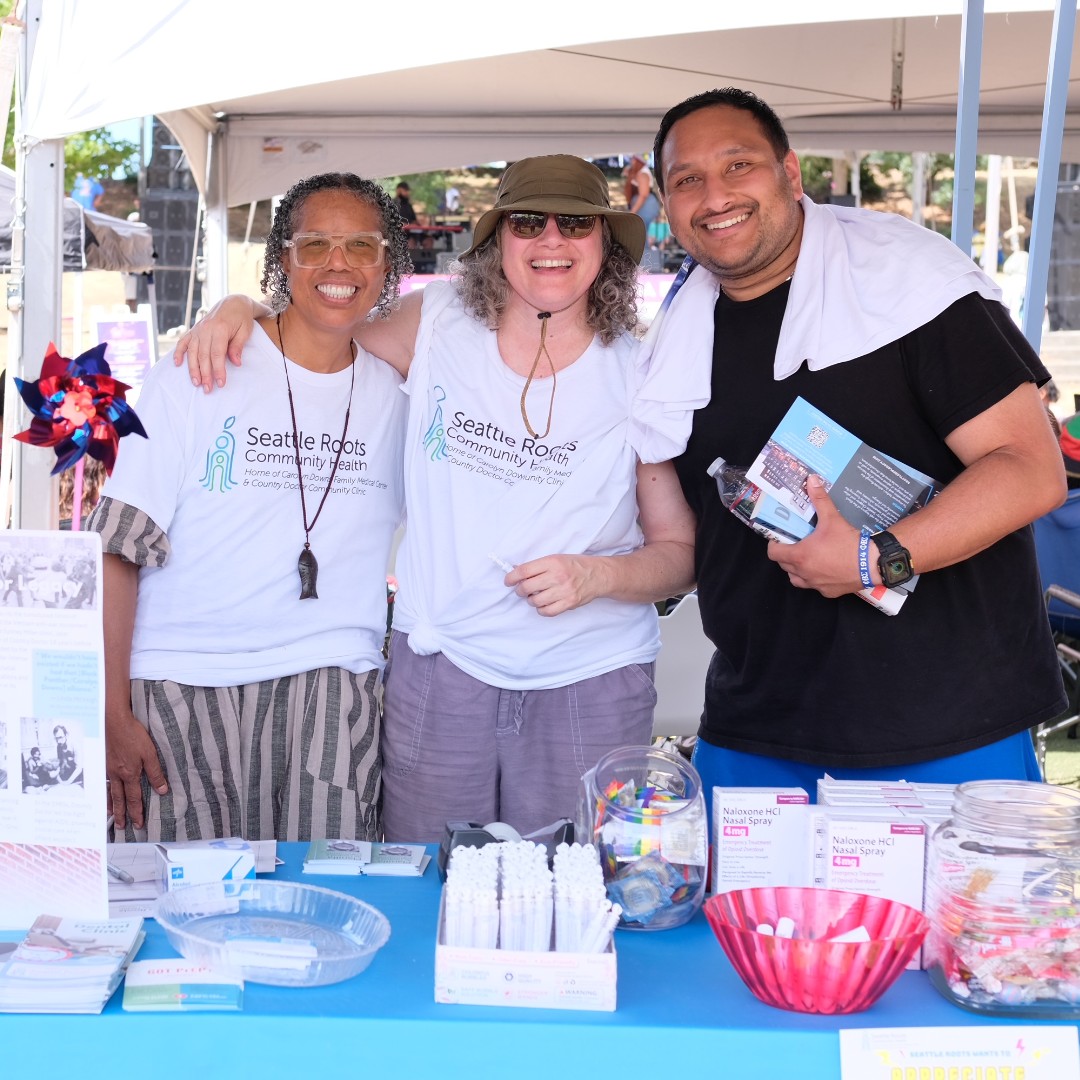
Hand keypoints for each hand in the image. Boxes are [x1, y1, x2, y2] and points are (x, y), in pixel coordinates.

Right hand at [107, 710, 167, 830]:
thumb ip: (155, 772)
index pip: (134, 798)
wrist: (112, 721)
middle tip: (121, 827)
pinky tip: (102, 794)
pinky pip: (103, 782)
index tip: (138, 824)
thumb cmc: (132, 735)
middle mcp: (117, 775)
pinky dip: (103, 792)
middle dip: (122, 814)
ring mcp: (107, 769)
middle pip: (120, 799)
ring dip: (111, 805)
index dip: (137, 811)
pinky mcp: (102, 762)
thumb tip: (162, 789)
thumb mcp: (149, 753)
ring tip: (111, 815)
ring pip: (109, 792)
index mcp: (130, 774)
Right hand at [173, 296, 258, 392]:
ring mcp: (198, 329)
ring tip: (196, 383)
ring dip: (193, 368)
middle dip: (205, 374)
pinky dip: (179, 352)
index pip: (217, 354)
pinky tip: (177, 364)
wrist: (233, 303)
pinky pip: (183, 342)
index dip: (218, 370)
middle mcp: (206, 329)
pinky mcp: (194, 330)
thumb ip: (237, 346)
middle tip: (207, 389)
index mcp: (220, 329)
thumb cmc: (241, 318)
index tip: (220, 383)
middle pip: (203, 356)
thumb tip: (235, 363)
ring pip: (192, 352)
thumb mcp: (245, 331)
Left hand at [505, 554, 605, 616]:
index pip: (524, 571)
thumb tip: (516, 571)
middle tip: (523, 590)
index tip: (508, 581)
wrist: (598, 574)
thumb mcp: (556, 558)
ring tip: (537, 596)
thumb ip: (537, 566)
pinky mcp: (569, 603)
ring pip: (535, 601)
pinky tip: (544, 604)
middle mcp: (557, 576)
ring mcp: (564, 591)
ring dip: (532, 600)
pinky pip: (547, 611)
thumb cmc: (575, 565)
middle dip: (520, 590)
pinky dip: (541, 609)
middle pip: (527, 587)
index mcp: (552, 562)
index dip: (512, 577)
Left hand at [766, 475, 865, 596]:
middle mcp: (803, 572)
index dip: (774, 545)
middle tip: (795, 544)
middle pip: (784, 565)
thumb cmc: (848, 542)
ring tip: (806, 558)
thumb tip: (811, 480)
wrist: (872, 564)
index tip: (779, 538)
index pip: (774, 553)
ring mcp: (815, 584)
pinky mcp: (828, 592)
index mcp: (800, 555)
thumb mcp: (832, 518)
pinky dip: (815, 579)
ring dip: (797, 570)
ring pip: (796, 579)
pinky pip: (814, 586)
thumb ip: (820, 499)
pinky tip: (824, 569)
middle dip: (786, 555)